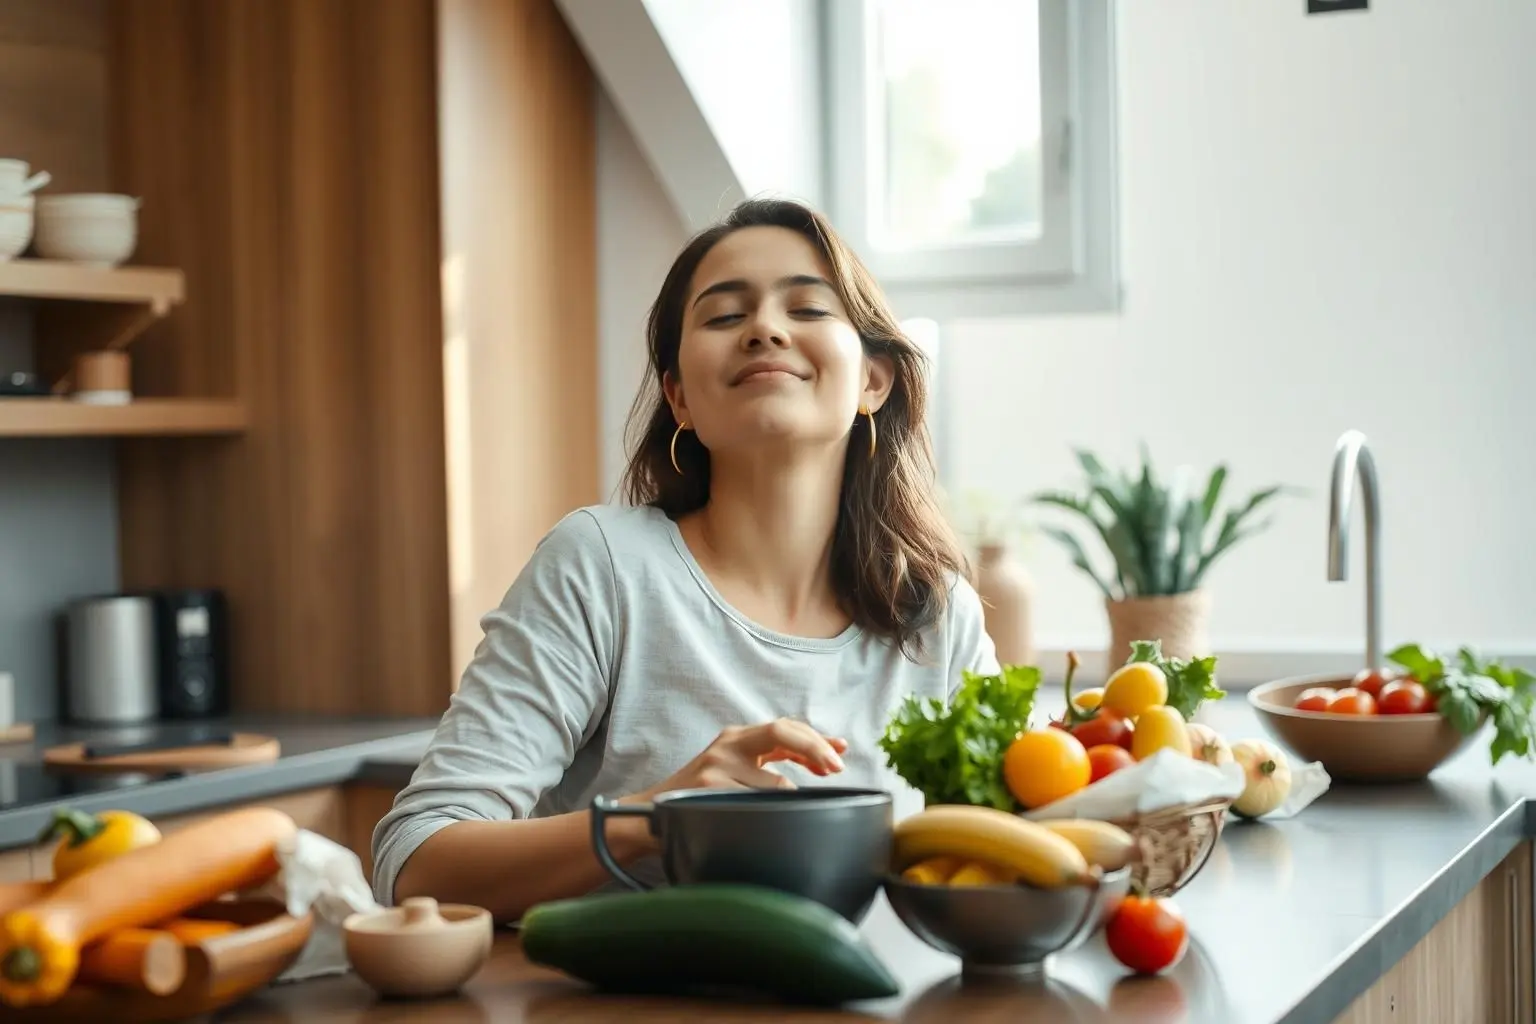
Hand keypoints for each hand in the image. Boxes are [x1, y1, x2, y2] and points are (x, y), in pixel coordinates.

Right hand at [643, 718, 848, 797]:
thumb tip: (828, 761)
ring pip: (775, 780)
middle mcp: (729, 743)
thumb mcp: (736, 770)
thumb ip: (773, 762)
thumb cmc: (701, 798)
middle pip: (783, 731)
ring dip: (791, 798)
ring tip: (787, 812)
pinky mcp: (709, 786)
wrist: (651, 816)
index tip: (842, 752)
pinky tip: (767, 819)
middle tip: (837, 770)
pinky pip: (756, 801)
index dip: (818, 739)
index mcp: (738, 737)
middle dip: (816, 748)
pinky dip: (770, 811)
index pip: (787, 728)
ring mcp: (717, 763)